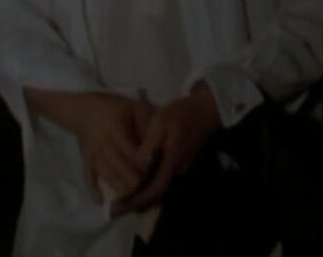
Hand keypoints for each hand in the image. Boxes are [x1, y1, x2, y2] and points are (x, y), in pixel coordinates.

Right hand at [71, 93, 155, 203]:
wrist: (83, 110)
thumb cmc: (115, 109)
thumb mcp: (133, 107)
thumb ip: (147, 123)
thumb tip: (161, 142)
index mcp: (115, 126)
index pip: (128, 146)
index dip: (139, 160)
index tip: (151, 171)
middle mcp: (102, 141)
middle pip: (115, 162)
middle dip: (129, 177)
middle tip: (143, 189)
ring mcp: (92, 151)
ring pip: (104, 171)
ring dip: (116, 185)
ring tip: (129, 198)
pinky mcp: (86, 159)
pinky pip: (88, 175)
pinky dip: (93, 189)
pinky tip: (101, 202)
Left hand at [111, 83, 220, 215]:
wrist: (207, 111)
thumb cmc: (182, 113)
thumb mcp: (161, 122)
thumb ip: (149, 145)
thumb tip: (138, 165)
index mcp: (171, 160)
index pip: (153, 189)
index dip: (136, 199)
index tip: (118, 206)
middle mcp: (176, 170)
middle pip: (156, 195)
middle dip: (135, 204)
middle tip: (115, 210)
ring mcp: (180, 169)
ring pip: (159, 190)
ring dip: (141, 198)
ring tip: (122, 202)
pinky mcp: (180, 165)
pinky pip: (162, 182)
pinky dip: (148, 188)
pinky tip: (137, 187)